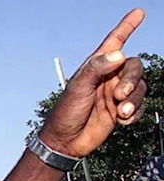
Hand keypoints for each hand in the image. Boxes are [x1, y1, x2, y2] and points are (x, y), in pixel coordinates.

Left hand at [38, 9, 145, 157]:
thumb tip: (118, 54)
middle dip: (131, 80)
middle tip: (119, 95)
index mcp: (96, 67)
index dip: (126, 27)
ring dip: (134, 99)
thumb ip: (96, 69)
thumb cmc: (66, 112)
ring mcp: (116, 94)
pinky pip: (140, 106)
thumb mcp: (77, 88)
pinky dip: (135, 113)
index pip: (115, 42)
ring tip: (121, 112)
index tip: (138, 13)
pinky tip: (123, 120)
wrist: (65, 142)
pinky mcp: (121, 111)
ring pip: (140, 87)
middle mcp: (109, 78)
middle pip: (134, 67)